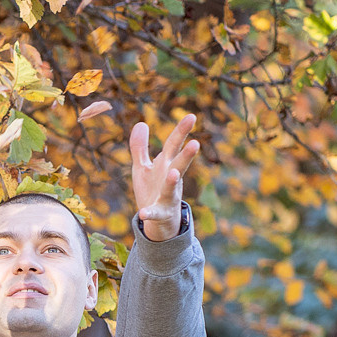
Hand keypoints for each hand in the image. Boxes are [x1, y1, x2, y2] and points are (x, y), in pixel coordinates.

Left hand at [130, 113, 198, 241]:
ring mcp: (167, 196)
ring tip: (174, 174)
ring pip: (171, 187)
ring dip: (172, 180)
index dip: (181, 131)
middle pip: (178, 164)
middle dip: (186, 155)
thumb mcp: (143, 167)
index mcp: (165, 164)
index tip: (191, 116)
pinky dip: (149, 213)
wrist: (159, 220)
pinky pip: (154, 213)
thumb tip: (141, 123)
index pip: (173, 144)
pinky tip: (144, 213)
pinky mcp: (159, 212)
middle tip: (196, 144)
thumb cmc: (152, 189)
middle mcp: (169, 178)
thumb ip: (140, 147)